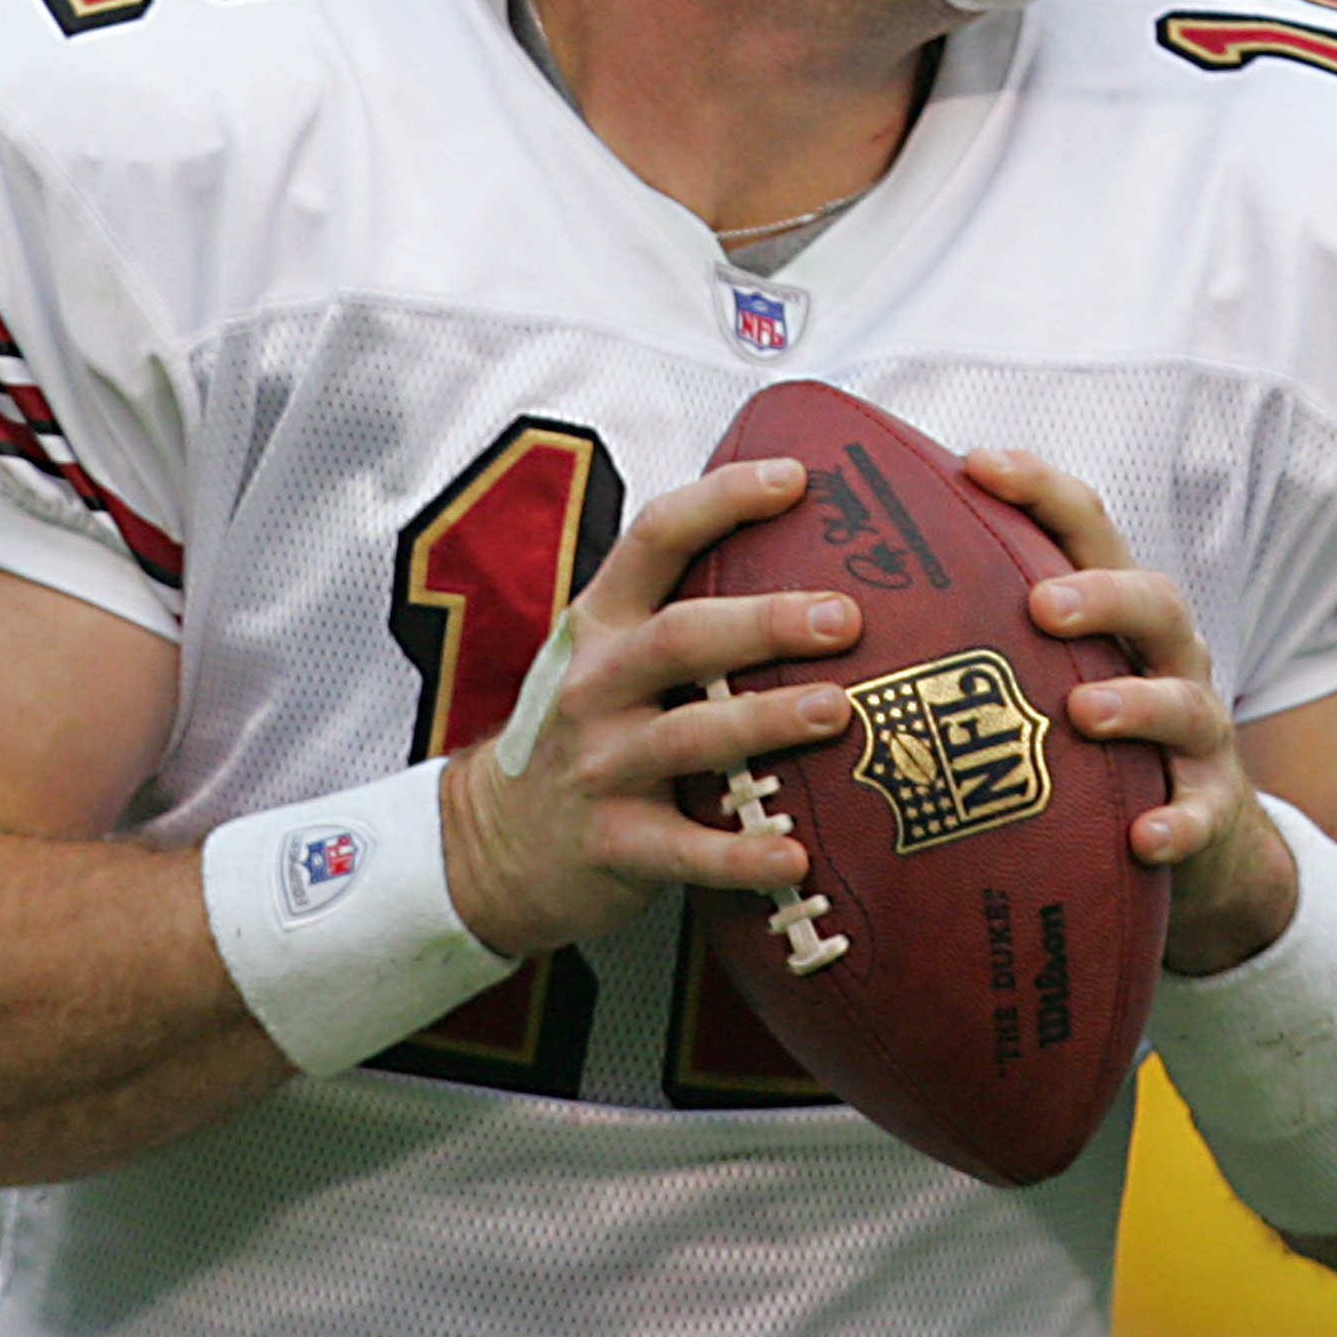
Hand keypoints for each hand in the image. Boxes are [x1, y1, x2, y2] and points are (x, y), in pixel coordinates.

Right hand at [440, 457, 863, 959]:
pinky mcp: (612, 844)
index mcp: (601, 624)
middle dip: (765, 623)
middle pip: (681, 638)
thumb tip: (810, 568)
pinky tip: (795, 858)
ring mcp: (601, 766)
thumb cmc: (584, 735)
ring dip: (764, 720)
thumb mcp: (604, 658)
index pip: (655, 539)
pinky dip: (740, 855)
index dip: (723, 501)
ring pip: (688, 737)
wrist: (491, 843)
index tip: (796, 479)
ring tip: (838, 711)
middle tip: (844, 618)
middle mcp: (596, 685)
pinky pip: (685, 850)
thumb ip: (678, 617)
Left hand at [966, 448, 1295, 977]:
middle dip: (1101, 593)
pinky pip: (1202, 816)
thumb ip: (972, 632)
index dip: (1040, 490)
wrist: (1195, 833)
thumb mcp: (1043, 671)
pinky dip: (1178, 822)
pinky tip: (1144, 838)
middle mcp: (1164, 657)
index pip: (1086, 529)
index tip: (978, 463)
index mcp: (1115, 610)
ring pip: (1185, 704)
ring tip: (1082, 713)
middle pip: (1153, 599)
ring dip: (1137, 704)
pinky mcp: (1210, 808)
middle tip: (1041, 603)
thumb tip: (827, 594)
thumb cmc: (1086, 736)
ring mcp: (1195, 733)